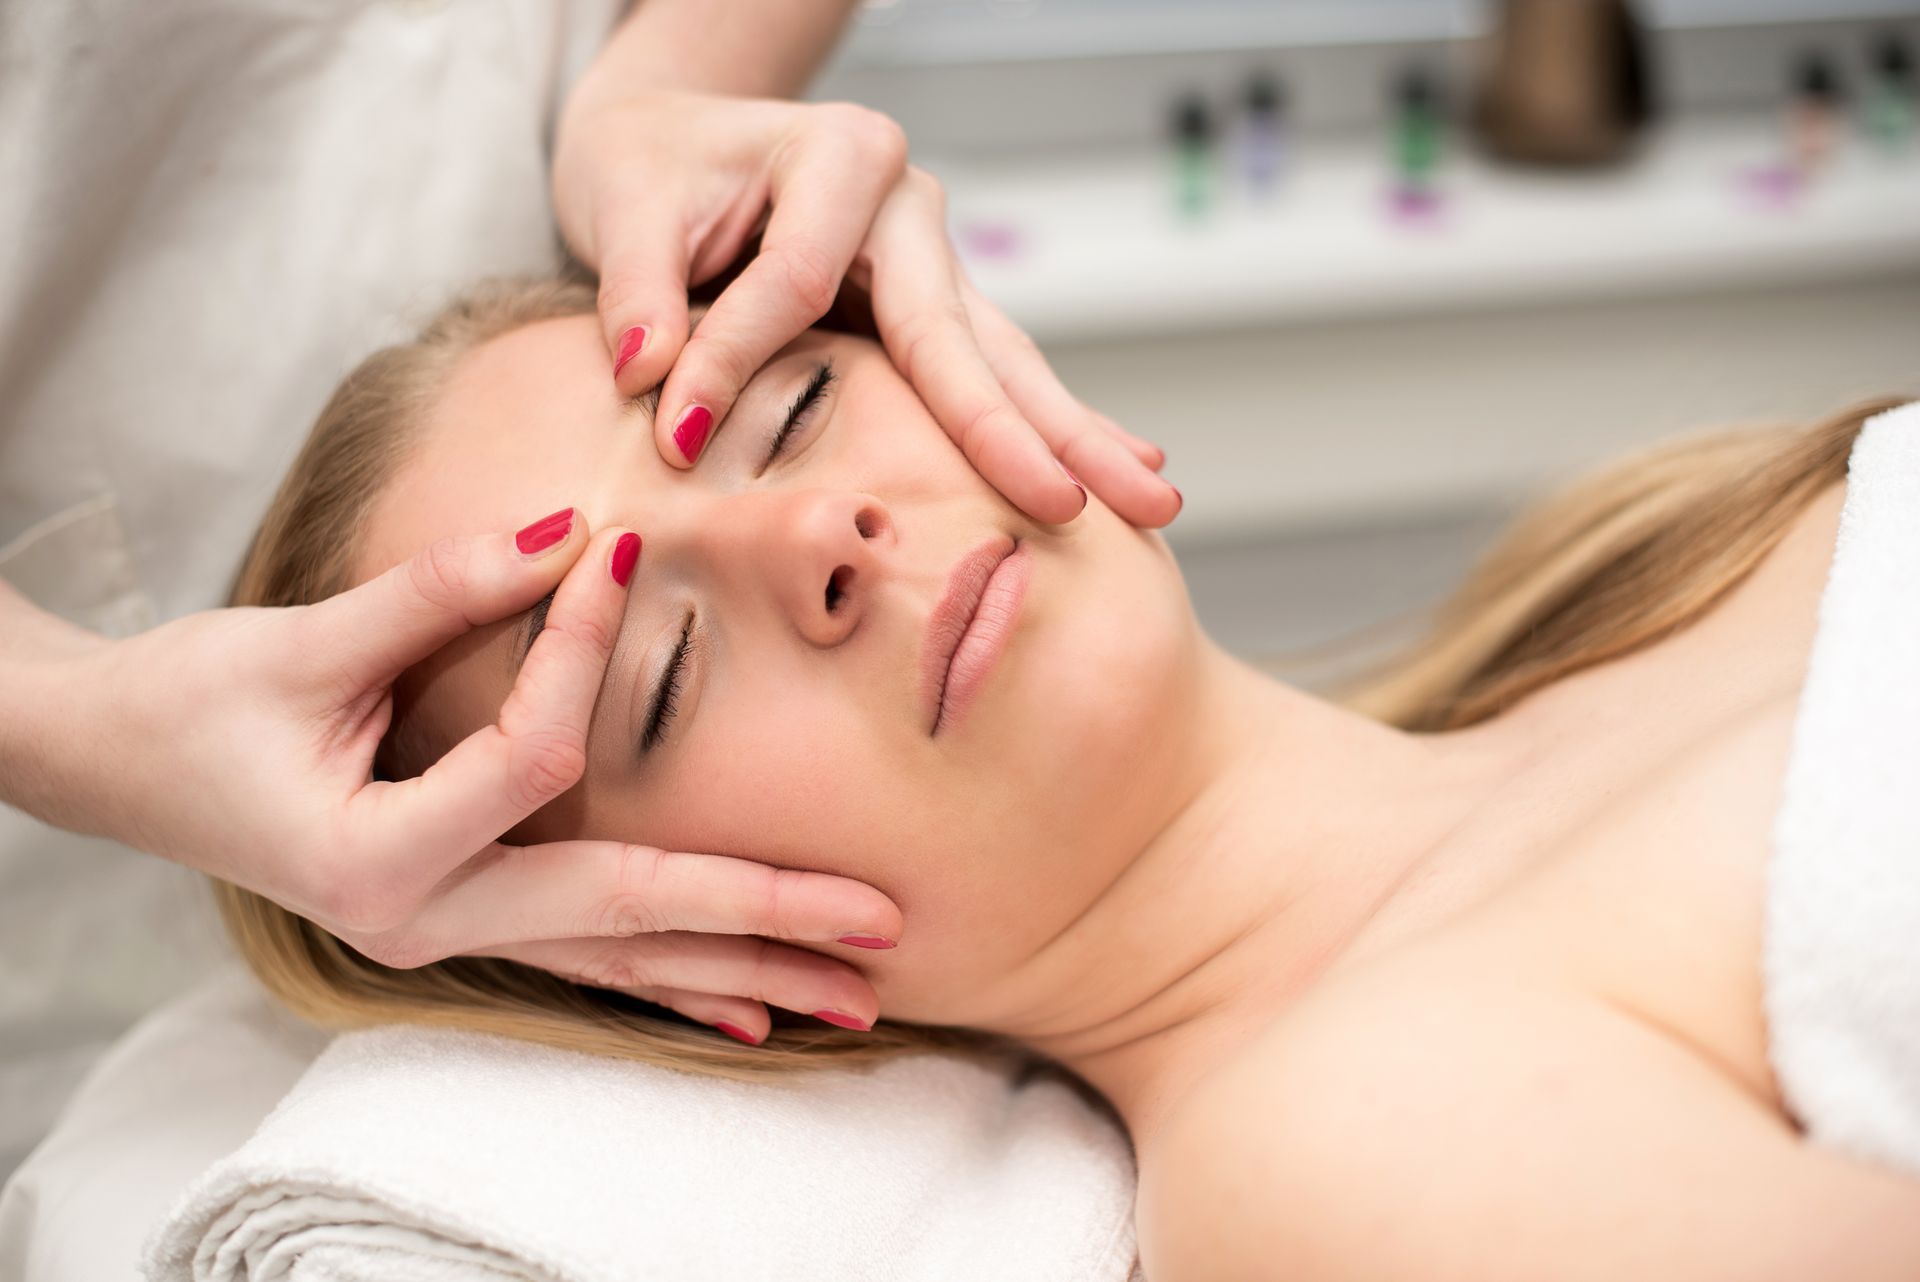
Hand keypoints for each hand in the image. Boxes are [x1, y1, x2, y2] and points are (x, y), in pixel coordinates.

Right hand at [30, 515, 899, 1042]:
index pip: (530, 761)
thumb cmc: (190, 705)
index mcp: (374, 855)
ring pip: (621, 959)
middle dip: (761, 915)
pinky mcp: (463, 916)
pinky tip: (751, 1010)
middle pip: (624, 914)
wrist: (115, 764)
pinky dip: (673, 977)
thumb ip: (436, 590)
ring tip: (857, 999)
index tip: (616, 552)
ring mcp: (447, 933)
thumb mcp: (301, 645)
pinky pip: (589, 958)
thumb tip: (566, 528)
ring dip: (744, 970)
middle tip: (882, 925)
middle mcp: (423, 918)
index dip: (577, 652)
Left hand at [552, 85, 1179, 528]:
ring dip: (1072, 440)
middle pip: (960, 334)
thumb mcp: (624, 207)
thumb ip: (639, 291)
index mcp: (839, 155)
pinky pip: (994, 376)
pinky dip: (1051, 427)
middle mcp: (907, 208)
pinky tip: (1128, 468)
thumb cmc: (649, 169)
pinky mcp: (933, 308)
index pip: (803, 280)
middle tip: (1072, 505)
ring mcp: (932, 262)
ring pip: (1005, 362)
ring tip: (1151, 502)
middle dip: (1016, 429)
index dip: (741, 358)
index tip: (673, 431)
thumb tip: (654, 376)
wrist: (672, 141)